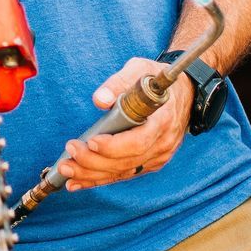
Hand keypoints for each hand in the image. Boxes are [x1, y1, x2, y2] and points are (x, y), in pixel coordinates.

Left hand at [55, 58, 192, 190]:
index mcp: (162, 120)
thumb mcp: (140, 69)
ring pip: (123, 171)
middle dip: (94, 162)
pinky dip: (99, 179)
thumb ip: (119, 82)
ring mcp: (158, 156)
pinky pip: (124, 174)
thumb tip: (99, 99)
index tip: (92, 142)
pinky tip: (77, 182)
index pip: (138, 141)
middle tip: (69, 155)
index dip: (114, 146)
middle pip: (127, 161)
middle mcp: (162, 143)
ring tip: (66, 171)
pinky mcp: (150, 163)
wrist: (184, 93)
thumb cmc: (157, 80)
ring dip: (91, 175)